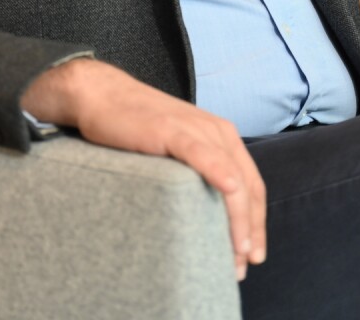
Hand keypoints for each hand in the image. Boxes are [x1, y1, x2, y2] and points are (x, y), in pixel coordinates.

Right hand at [21, 58, 265, 281]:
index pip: (251, 184)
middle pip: (246, 185)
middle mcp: (217, 131)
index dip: (256, 221)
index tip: (253, 254)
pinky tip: (229, 189)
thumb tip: (203, 213)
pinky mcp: (173, 129)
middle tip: (245, 264)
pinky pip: (202, 153)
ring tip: (237, 250)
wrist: (103, 96)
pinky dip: (219, 171)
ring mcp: (196, 129)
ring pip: (231, 175)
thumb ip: (195, 171)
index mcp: (222, 137)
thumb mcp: (176, 149)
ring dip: (238, 216)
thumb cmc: (136, 127)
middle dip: (249, 228)